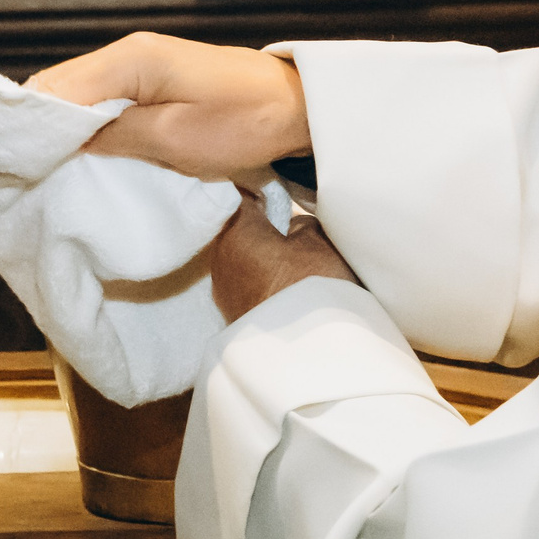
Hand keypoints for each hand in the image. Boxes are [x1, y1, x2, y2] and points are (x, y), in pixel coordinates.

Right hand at [32, 33, 310, 181]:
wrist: (300, 107)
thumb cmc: (246, 122)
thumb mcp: (178, 140)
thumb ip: (117, 136)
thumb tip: (67, 144)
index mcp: (128, 60)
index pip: (55, 89)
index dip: (28, 126)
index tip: (7, 166)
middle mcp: (124, 54)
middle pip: (57, 89)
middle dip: (36, 130)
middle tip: (16, 175)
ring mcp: (135, 66)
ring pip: (75, 97)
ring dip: (58, 131)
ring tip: (39, 170)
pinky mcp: (147, 82)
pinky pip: (99, 102)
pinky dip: (82, 128)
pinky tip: (76, 156)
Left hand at [209, 200, 357, 323]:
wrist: (303, 348)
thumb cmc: (310, 285)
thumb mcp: (319, 240)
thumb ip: (302, 223)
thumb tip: (292, 226)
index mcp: (236, 229)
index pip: (242, 195)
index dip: (261, 190)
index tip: (277, 192)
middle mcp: (220, 255)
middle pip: (238, 229)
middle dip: (259, 227)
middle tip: (287, 226)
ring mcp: (222, 287)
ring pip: (240, 258)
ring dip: (259, 255)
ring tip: (288, 258)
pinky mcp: (231, 312)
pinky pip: (244, 283)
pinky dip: (259, 279)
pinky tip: (281, 284)